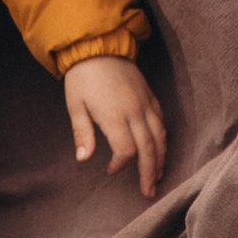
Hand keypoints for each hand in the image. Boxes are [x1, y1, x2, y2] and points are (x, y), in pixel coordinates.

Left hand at [64, 54, 167, 199]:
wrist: (97, 45)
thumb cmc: (82, 76)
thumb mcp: (75, 104)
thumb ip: (81, 133)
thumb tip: (83, 159)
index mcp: (114, 115)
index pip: (126, 150)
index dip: (121, 165)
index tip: (111, 169)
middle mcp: (134, 111)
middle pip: (148, 148)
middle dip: (149, 172)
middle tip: (149, 192)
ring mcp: (144, 103)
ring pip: (160, 136)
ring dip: (160, 159)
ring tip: (158, 176)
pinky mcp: (149, 95)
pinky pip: (161, 120)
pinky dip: (163, 138)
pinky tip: (160, 149)